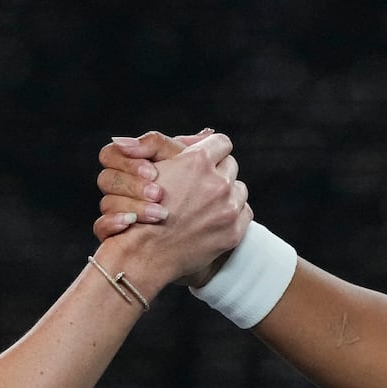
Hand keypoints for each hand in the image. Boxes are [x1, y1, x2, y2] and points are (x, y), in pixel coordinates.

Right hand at [94, 130, 246, 287]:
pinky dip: (232, 215)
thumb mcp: (153, 167)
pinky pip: (244, 212)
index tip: (207, 158)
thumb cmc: (142, 208)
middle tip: (202, 184)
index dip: (212, 149)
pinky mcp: (233, 230)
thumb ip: (172, 145)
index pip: (221, 142)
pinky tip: (213, 220)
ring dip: (226, 194)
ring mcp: (228, 207)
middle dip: (218, 172)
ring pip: (239, 189)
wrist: (144, 253)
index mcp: (197, 161)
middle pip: (230, 165)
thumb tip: (205, 134)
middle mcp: (217, 182)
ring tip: (205, 205)